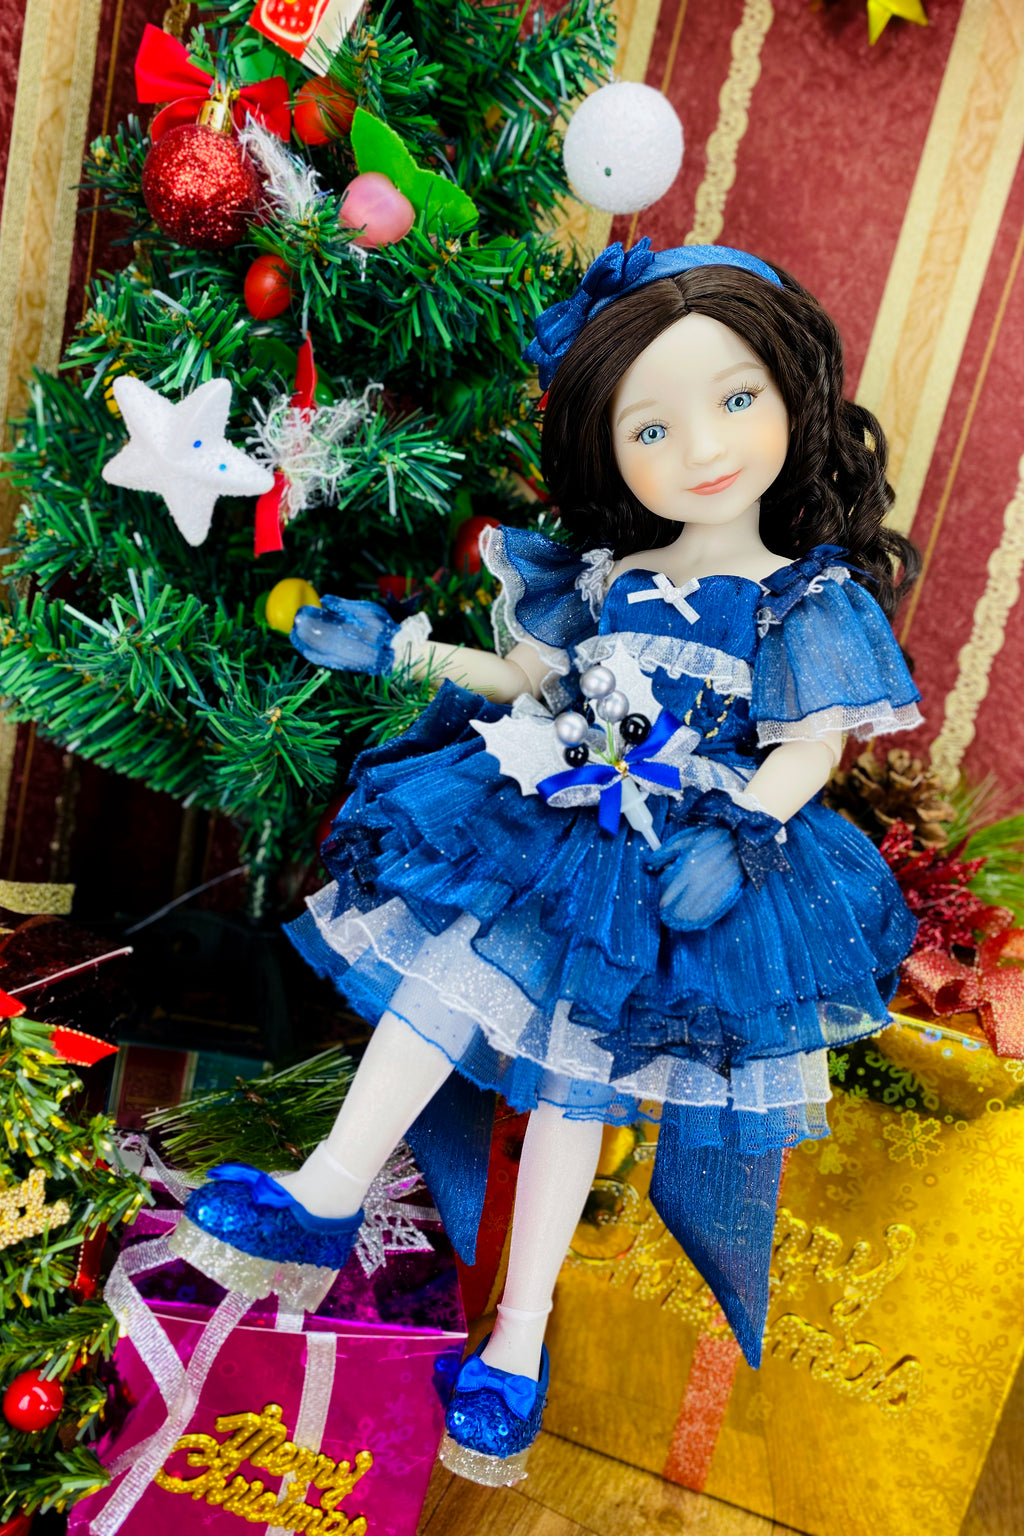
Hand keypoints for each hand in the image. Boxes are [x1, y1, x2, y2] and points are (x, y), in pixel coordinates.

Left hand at [290, 596, 399, 674]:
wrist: (396, 652)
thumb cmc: (384, 629)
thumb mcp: (367, 610)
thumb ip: (343, 606)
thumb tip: (324, 600)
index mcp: (340, 634)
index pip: (312, 630)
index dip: (302, 624)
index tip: (298, 616)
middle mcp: (336, 650)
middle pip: (309, 644)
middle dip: (300, 635)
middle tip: (296, 624)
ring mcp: (338, 660)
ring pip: (313, 653)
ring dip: (304, 644)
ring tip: (297, 635)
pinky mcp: (341, 666)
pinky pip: (321, 660)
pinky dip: (311, 653)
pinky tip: (308, 646)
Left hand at [644, 790, 787, 931]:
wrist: (740, 842)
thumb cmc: (710, 839)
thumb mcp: (683, 840)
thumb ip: (663, 853)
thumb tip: (648, 864)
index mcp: (687, 869)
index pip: (670, 892)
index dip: (664, 901)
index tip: (661, 905)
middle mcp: (699, 883)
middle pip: (681, 908)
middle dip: (672, 913)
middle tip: (667, 916)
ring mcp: (713, 892)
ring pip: (695, 915)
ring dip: (685, 921)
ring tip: (677, 922)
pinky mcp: (726, 896)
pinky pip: (711, 914)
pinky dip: (702, 920)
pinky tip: (695, 923)